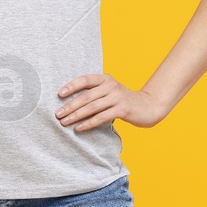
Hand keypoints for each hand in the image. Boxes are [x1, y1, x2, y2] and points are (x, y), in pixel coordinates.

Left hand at [55, 73, 170, 129]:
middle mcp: (111, 86)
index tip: (59, 95)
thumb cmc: (123, 100)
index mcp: (105, 79)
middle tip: (57, 114)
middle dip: (70, 106)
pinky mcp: (122, 109)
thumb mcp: (110, 91)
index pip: (85, 80)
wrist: (148, 106)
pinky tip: (78, 128)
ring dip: (76, 116)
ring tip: (64, 122)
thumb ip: (95, 93)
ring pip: (91, 107)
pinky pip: (101, 117)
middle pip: (86, 96)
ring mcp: (117, 97)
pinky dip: (88, 123)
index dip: (71, 86)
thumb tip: (70, 102)